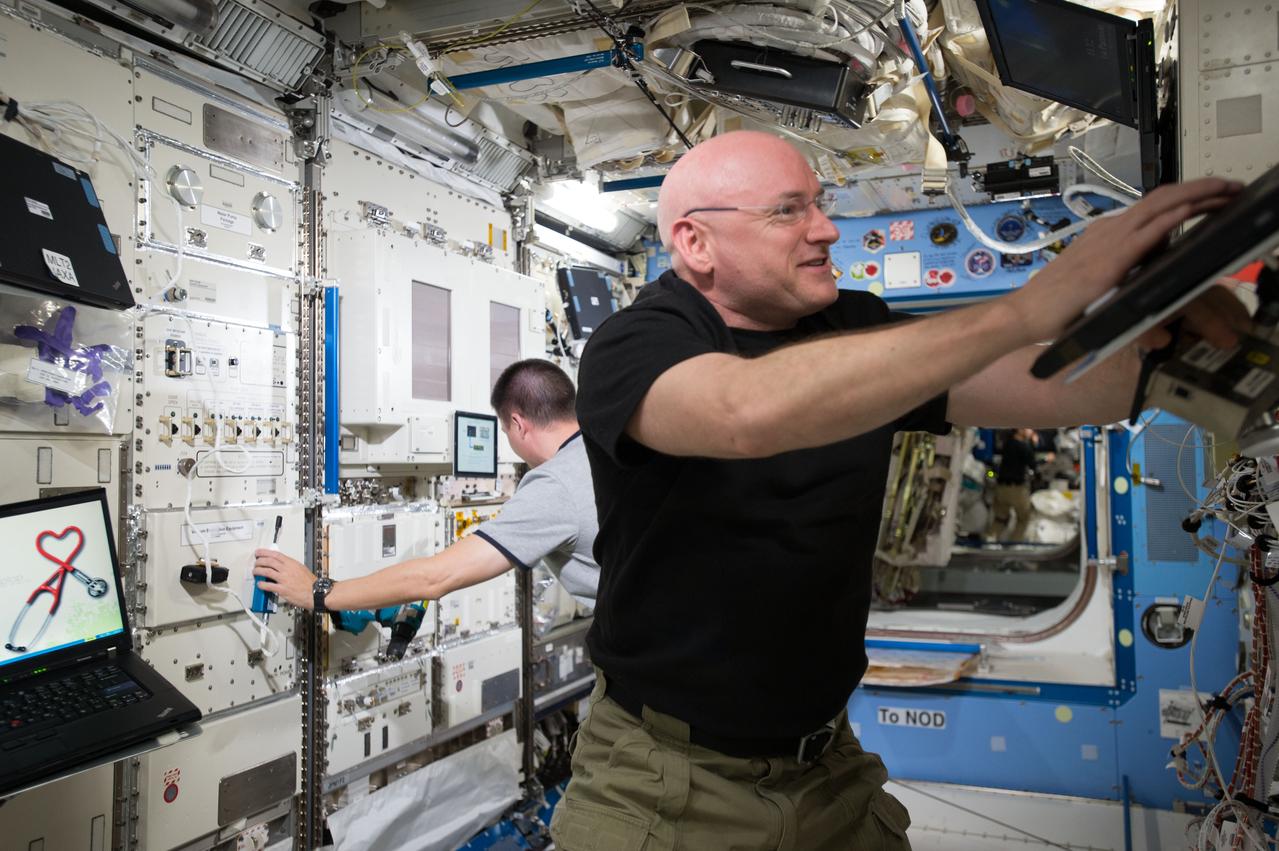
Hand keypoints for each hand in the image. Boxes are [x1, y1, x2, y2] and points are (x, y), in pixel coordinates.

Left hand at [253, 549, 317, 609]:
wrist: (316, 592)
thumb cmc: (310, 583)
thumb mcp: (300, 568)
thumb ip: (290, 565)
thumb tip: (280, 563)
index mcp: (291, 563)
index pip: (275, 554)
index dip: (264, 552)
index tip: (258, 552)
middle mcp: (287, 570)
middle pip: (268, 561)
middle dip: (259, 561)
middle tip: (256, 563)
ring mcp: (284, 579)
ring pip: (266, 571)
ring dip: (258, 571)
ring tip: (255, 572)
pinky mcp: (283, 589)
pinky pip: (268, 586)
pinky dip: (261, 584)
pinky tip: (259, 584)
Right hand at [1005, 178, 1243, 344]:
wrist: (1025, 314)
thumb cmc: (1055, 306)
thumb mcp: (1097, 283)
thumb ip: (1123, 272)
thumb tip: (1150, 271)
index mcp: (1106, 234)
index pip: (1154, 206)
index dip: (1187, 195)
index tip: (1215, 195)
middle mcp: (1110, 230)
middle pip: (1163, 197)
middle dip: (1203, 186)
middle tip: (1232, 186)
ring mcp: (1110, 242)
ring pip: (1162, 205)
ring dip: (1198, 194)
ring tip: (1227, 191)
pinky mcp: (1111, 260)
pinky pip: (1149, 230)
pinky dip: (1175, 215)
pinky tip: (1196, 208)